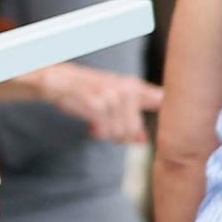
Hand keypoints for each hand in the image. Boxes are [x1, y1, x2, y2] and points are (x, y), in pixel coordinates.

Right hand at [25, 61, 162, 144]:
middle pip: (135, 127)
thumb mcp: (113, 100)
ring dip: (108, 135)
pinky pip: (104, 129)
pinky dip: (98, 133)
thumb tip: (144, 141)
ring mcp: (111, 94)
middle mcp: (126, 88)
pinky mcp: (96, 102)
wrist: (58, 80)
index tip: (147, 130)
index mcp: (134, 86)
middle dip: (122, 136)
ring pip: (120, 131)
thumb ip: (131, 119)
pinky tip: (92, 130)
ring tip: (97, 129)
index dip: (164, 114)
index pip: (161, 99)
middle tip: (109, 132)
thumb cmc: (86, 92)